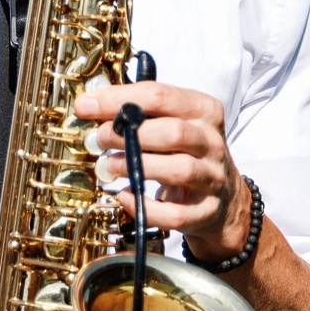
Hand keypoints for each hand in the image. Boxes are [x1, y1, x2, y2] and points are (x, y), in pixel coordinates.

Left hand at [72, 80, 255, 265]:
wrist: (224, 197)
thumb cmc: (186, 151)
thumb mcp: (171, 121)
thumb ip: (138, 111)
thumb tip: (90, 104)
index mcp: (203, 110)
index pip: (160, 96)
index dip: (118, 100)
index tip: (85, 106)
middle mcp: (211, 142)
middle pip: (173, 133)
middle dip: (130, 134)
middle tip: (100, 138)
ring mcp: (213, 178)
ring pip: (179, 170)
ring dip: (137, 167)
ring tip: (111, 166)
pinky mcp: (207, 211)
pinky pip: (176, 214)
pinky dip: (147, 208)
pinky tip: (126, 196)